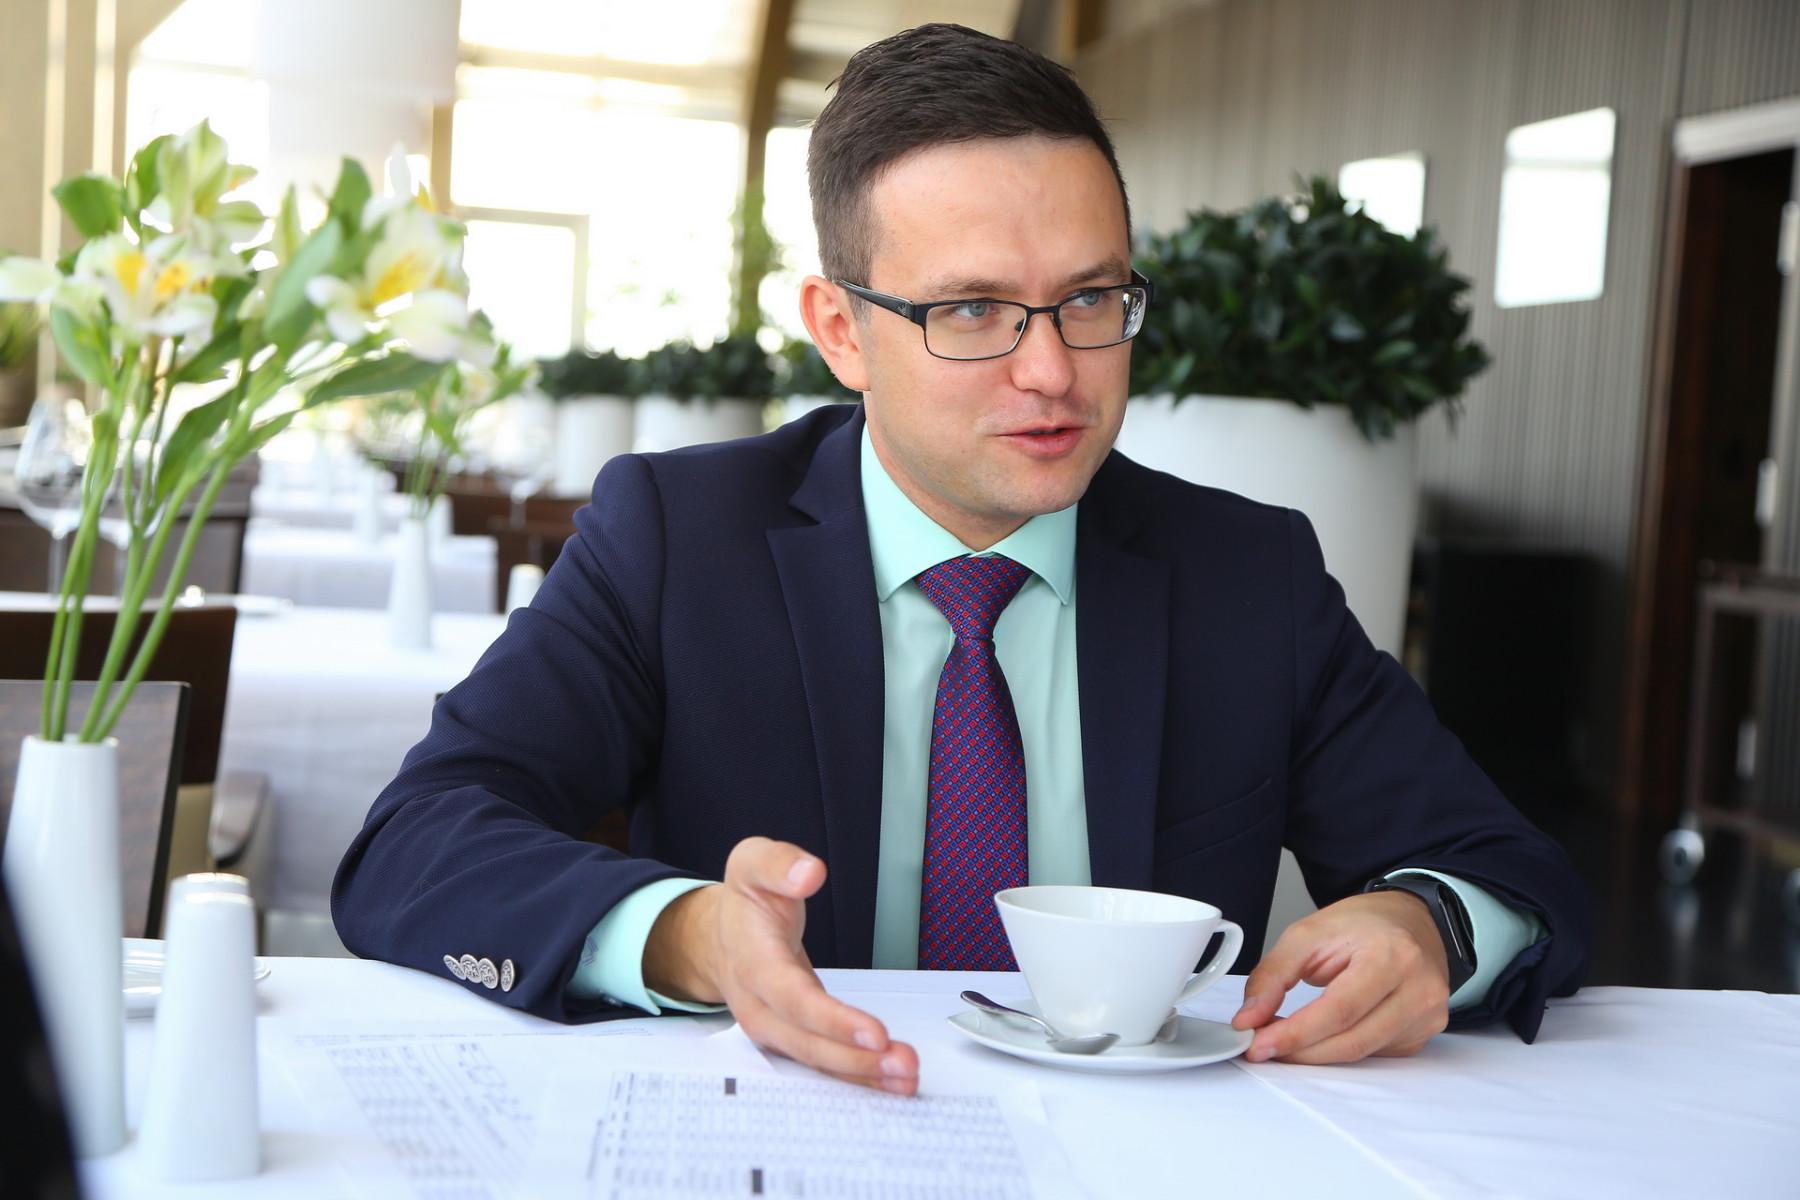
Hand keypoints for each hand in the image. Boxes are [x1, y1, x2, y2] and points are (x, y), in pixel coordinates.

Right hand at [643, 836, 920, 1094]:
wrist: (719, 936)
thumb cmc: (744, 903)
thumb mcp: (752, 864)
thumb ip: (779, 865)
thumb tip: (808, 873)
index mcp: (752, 962)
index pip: (793, 998)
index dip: (833, 1020)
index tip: (874, 1032)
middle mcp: (760, 1005)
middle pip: (807, 1042)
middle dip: (856, 1058)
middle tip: (903, 1063)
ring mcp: (773, 1028)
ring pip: (816, 1060)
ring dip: (862, 1073)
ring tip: (906, 1076)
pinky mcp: (790, 1038)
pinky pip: (822, 1063)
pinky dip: (857, 1075)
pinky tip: (889, 1079)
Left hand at [1229, 890, 1450, 1064]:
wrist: (1410, 920)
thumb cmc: (1361, 925)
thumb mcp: (1307, 934)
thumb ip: (1273, 976)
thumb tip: (1248, 1020)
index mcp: (1391, 955)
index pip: (1340, 1009)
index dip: (1296, 1033)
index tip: (1258, 1044)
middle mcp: (1419, 988)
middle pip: (1352, 1040)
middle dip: (1301, 1050)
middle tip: (1263, 1047)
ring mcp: (1428, 1015)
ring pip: (1362, 1054)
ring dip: (1317, 1054)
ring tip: (1286, 1039)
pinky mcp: (1425, 1034)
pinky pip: (1374, 1054)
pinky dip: (1341, 1049)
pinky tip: (1323, 1034)